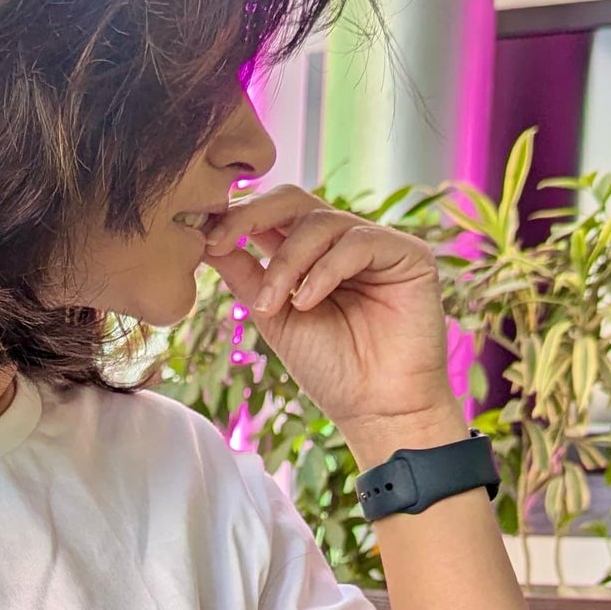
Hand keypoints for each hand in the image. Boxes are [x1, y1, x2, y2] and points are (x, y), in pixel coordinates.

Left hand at [202, 187, 465, 465]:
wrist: (376, 410)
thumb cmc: (329, 369)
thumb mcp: (273, 316)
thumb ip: (245, 275)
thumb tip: (204, 239)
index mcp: (308, 254)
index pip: (270, 213)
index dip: (235, 216)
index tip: (202, 237)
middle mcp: (341, 241)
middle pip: (293, 199)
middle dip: (250, 216)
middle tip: (219, 242)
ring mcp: (376, 244)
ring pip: (320, 222)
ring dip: (286, 263)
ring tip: (272, 306)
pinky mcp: (408, 255)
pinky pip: (358, 242)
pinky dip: (325, 270)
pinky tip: (307, 302)